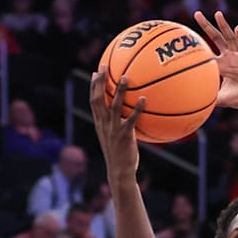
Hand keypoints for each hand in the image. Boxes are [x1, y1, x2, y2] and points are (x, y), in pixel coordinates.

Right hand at [90, 67, 144, 184]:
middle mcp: (104, 124)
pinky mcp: (124, 135)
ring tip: (126, 77)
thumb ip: (117, 125)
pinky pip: (131, 119)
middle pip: (98, 98)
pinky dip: (137, 108)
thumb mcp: (115, 138)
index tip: (97, 72)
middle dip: (100, 82)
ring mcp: (113, 129)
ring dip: (119, 90)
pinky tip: (144, 99)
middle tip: (104, 67)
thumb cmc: (120, 155)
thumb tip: (128, 115)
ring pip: (114, 105)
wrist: (119, 171)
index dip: (94, 86)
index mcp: (100, 123)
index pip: (93, 101)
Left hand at [193, 11, 237, 109]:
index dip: (197, 43)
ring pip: (229, 37)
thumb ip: (209, 99)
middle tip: (196, 13)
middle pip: (216, 37)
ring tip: (217, 14)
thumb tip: (192, 106)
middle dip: (206, 25)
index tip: (184, 34)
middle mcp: (228, 56)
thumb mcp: (221, 98)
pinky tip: (237, 28)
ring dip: (223, 25)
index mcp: (220, 64)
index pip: (206, 50)